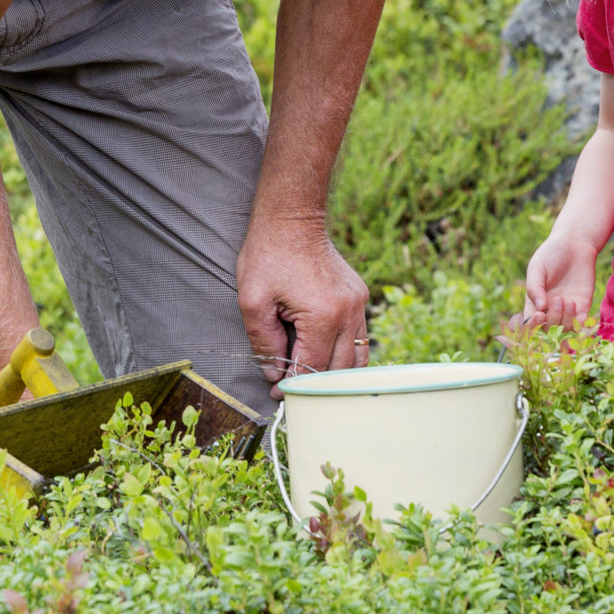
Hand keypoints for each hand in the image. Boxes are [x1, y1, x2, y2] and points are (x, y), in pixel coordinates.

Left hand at [237, 225, 369, 390]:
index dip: (295, 385)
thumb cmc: (269, 256)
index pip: (314, 367)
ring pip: (358, 356)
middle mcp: (349, 312)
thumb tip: (274, 374)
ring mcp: (359, 303)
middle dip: (315, 384)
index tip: (278, 393)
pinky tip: (325, 357)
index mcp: (324, 315)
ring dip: (336, 373)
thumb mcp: (253, 302)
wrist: (292, 220)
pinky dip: (345, 352)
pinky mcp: (360, 296)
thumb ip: (264, 344)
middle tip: (292, 391)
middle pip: (339, 368)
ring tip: (312, 380)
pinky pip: (359, 336)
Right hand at [522, 230, 598, 328]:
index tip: (539, 315)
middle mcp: (550, 309)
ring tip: (569, 301)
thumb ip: (534, 286)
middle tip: (557, 299)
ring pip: (565, 329)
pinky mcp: (583, 306)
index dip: (533, 326)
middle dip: (553, 319)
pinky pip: (581, 324)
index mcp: (534, 302)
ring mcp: (567, 310)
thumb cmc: (552, 253)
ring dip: (566, 319)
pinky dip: (579, 322)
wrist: (575, 244)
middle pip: (548, 329)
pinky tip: (575, 304)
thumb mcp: (537, 267)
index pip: (530, 324)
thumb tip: (539, 307)